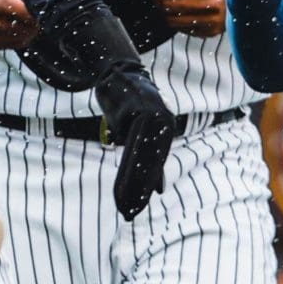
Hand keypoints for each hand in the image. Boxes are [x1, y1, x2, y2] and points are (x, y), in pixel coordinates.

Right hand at [0, 0, 38, 49]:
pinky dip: (16, 41)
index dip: (36, 14)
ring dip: (27, 34)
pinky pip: (5, 45)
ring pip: (16, 39)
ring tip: (33, 27)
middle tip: (40, 20)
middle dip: (34, 25)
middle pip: (22, 29)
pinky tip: (22, 34)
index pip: (25, 14)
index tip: (42, 11)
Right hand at [94, 62, 180, 218]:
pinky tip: (116, 157)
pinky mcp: (133, 108)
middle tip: (130, 210)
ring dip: (131, 177)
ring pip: (138, 151)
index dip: (148, 185)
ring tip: (123, 196)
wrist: (119, 72)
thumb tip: (160, 190)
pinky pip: (124, 134)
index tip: (138, 206)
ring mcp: (149, 114)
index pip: (157, 163)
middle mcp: (162, 122)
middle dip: (140, 187)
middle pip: (150, 161)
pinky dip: (120, 147)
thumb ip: (151, 157)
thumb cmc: (131, 105)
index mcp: (166, 130)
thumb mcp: (142, 131)